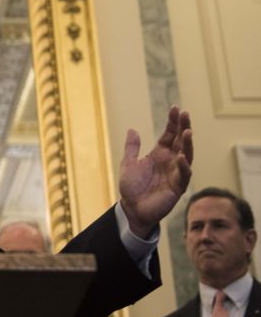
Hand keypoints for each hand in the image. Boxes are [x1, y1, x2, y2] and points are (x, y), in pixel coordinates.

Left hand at [119, 105, 192, 236]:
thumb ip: (132, 148)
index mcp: (159, 154)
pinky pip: (184, 175)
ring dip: (187, 144)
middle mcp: (170, 161)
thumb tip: (132, 129)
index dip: (173, 122)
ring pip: (186, 155)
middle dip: (183, 127)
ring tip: (187, 131)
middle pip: (180, 141)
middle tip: (185, 114)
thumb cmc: (131, 187)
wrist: (131, 208)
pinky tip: (182, 157)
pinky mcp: (178, 187)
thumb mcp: (128, 164)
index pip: (169, 134)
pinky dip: (184, 166)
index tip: (175, 108)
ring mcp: (175, 173)